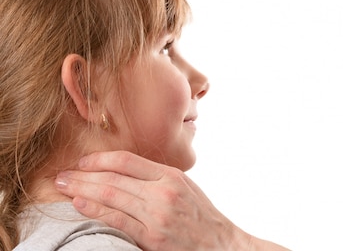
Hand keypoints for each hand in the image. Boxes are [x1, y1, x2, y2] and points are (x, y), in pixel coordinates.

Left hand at [55, 151, 287, 250]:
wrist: (222, 245)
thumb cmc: (202, 218)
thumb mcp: (185, 188)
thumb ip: (157, 179)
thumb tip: (121, 173)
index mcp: (171, 176)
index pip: (127, 160)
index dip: (99, 159)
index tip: (81, 161)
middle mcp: (163, 192)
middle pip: (114, 178)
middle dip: (83, 174)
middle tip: (61, 174)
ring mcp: (157, 215)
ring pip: (111, 197)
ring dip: (82, 190)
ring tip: (63, 187)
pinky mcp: (152, 237)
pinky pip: (117, 221)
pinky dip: (95, 211)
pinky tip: (80, 205)